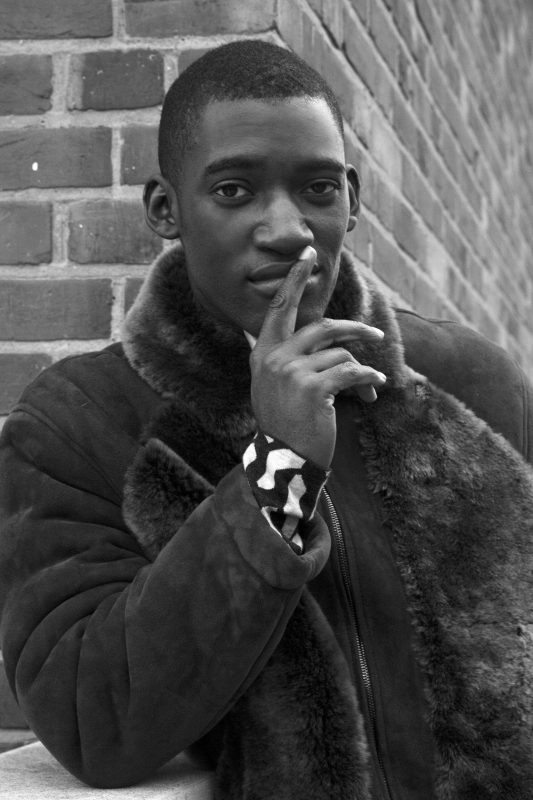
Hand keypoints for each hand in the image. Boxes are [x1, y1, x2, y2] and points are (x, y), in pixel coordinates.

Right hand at [250, 246, 386, 469]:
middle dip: (355, 329)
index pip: (278, 308)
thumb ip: (291, 359)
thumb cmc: (286, 425)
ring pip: (342, 355)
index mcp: (263, 355)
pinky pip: (352, 372)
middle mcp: (274, 359)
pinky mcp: (314, 388)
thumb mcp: (277, 387)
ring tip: (368, 390)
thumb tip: (330, 342)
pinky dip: (368, 379)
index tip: (307, 253)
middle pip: (324, 327)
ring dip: (362, 372)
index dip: (294, 279)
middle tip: (375, 332)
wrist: (285, 463)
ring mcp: (292, 372)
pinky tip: (373, 390)